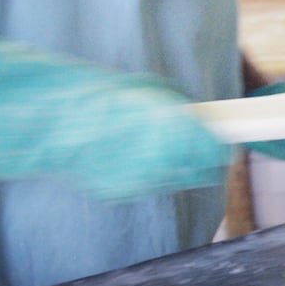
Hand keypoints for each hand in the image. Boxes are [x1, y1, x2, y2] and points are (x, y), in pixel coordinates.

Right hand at [0, 34, 231, 199]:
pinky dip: (141, 174)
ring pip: (172, 180)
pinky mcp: (122, 191)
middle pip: (202, 174)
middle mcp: (168, 160)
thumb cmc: (110, 98)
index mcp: (182, 132)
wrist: (61, 120)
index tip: (223, 148)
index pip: (220, 155)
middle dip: (201, 163)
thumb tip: (204, 123)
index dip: (222, 152)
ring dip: (171, 168)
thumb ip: (185, 114)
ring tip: (152, 148)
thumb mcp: (156, 94)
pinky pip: (143, 185)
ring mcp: (143, 180)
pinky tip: (126, 157)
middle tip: (195, 151)